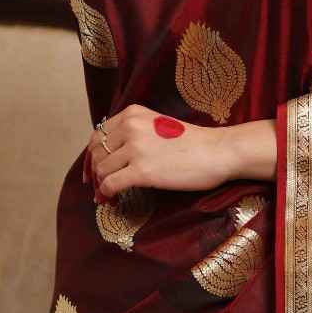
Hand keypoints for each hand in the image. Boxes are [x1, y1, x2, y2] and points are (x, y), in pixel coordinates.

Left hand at [83, 105, 235, 200]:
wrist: (217, 152)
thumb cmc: (193, 142)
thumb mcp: (157, 125)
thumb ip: (134, 133)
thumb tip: (110, 155)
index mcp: (132, 114)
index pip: (99, 135)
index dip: (94, 154)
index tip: (97, 168)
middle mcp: (130, 127)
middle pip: (97, 153)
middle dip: (96, 171)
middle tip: (102, 185)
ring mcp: (135, 149)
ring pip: (102, 170)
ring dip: (102, 185)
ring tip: (110, 194)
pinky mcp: (142, 171)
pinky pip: (111, 184)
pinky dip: (108, 194)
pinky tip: (114, 199)